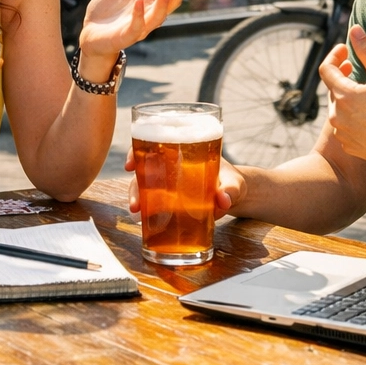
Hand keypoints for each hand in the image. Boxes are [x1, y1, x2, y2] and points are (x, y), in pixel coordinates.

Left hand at [76, 0, 194, 75]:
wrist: (90, 32)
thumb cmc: (108, 9)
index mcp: (150, 2)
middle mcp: (149, 15)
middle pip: (170, 4)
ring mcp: (139, 27)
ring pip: (157, 17)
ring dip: (163, 3)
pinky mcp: (124, 36)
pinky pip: (136, 27)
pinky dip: (139, 15)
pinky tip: (139, 1)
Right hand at [124, 152, 245, 219]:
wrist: (235, 195)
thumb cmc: (232, 182)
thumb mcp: (234, 184)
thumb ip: (230, 190)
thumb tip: (223, 200)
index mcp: (185, 153)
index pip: (155, 145)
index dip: (137, 151)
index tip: (130, 165)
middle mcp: (172, 167)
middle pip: (145, 169)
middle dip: (135, 184)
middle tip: (135, 202)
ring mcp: (170, 184)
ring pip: (145, 187)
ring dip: (137, 198)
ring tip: (137, 212)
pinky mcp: (172, 200)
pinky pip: (154, 202)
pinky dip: (147, 209)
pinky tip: (142, 219)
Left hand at [317, 26, 365, 171]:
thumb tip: (355, 30)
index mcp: (343, 96)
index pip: (326, 70)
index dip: (334, 56)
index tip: (345, 50)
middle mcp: (336, 116)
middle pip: (333, 89)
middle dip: (343, 77)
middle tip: (355, 69)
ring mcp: (342, 133)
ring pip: (339, 108)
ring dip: (348, 98)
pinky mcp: (349, 146)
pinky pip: (345, 126)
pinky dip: (353, 117)